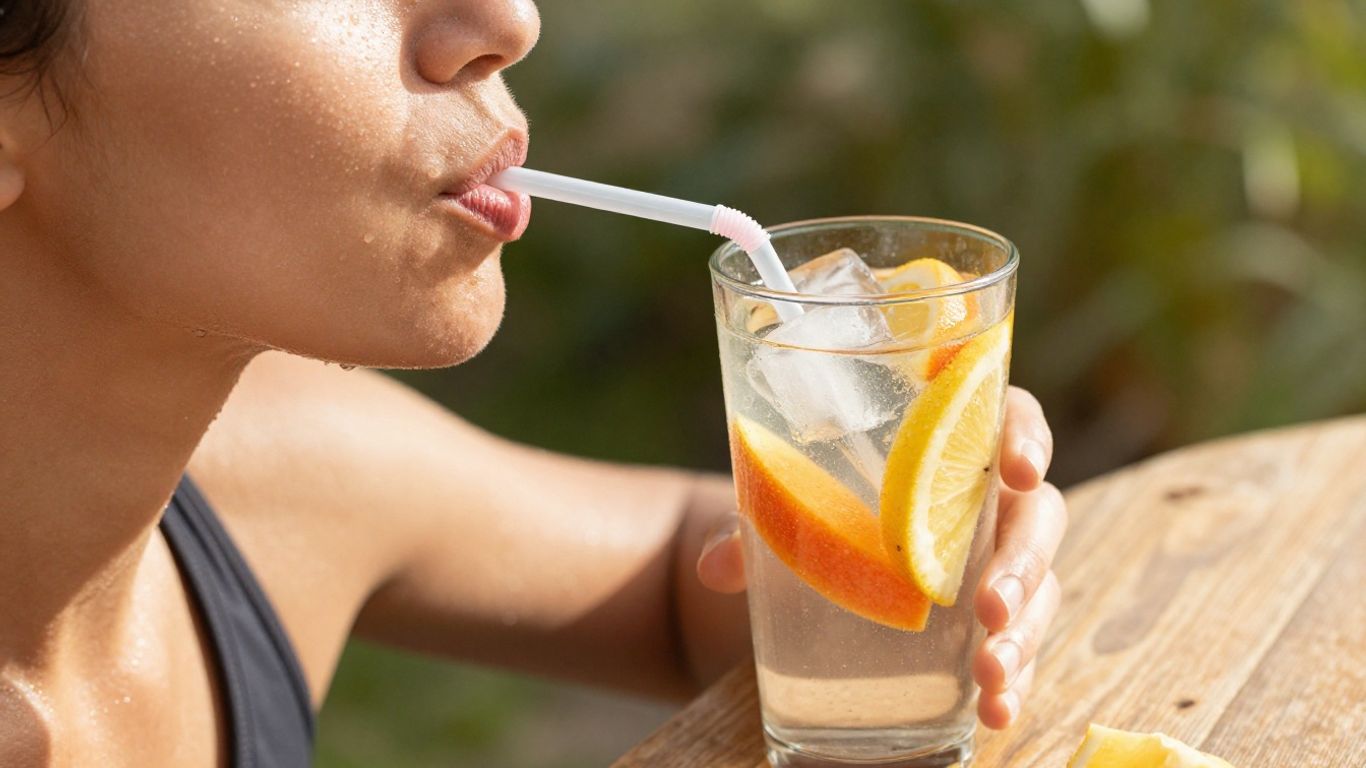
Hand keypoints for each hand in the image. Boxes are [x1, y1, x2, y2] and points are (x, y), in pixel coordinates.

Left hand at [696, 386, 1065, 729]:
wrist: (774, 583)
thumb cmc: (789, 517)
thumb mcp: (763, 514)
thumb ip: (741, 527)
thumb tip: (719, 564)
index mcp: (935, 442)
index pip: (1002, 415)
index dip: (1024, 437)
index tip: (1017, 472)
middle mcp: (976, 502)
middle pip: (1034, 516)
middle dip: (1023, 562)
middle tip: (990, 608)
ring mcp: (986, 567)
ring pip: (1037, 590)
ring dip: (1025, 635)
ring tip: (991, 676)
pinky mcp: (980, 627)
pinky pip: (1017, 649)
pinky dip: (1013, 682)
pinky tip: (996, 712)